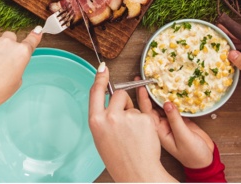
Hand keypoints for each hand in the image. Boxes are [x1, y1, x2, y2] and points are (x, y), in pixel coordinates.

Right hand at [88, 64, 173, 181]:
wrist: (137, 172)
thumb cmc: (119, 158)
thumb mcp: (101, 137)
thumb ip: (103, 118)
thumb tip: (108, 101)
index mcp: (96, 121)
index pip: (95, 92)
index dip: (99, 77)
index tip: (103, 67)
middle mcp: (110, 117)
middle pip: (118, 94)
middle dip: (123, 101)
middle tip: (125, 121)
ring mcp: (128, 117)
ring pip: (133, 105)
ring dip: (134, 115)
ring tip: (134, 135)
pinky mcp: (145, 119)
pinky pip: (144, 113)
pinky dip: (145, 122)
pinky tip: (143, 136)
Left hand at [136, 82, 215, 168]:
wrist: (204, 161)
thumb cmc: (192, 154)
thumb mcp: (183, 137)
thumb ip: (175, 120)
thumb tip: (167, 103)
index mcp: (159, 131)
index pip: (147, 112)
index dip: (143, 98)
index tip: (141, 85)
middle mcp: (162, 125)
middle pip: (152, 106)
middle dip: (148, 93)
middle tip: (145, 78)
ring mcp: (171, 122)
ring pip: (163, 105)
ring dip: (160, 94)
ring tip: (156, 80)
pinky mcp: (181, 120)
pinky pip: (174, 106)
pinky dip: (172, 98)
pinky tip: (171, 89)